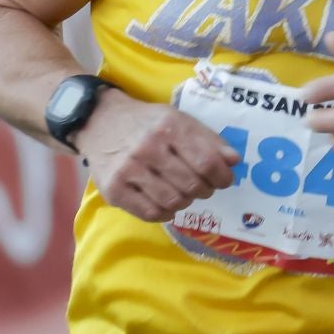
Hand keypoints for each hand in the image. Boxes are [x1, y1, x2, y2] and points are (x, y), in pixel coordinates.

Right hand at [76, 89, 240, 222]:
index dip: (222, 176)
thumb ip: (208, 140)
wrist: (100, 121)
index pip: (206, 161)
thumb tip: (233, 161)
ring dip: (186, 202)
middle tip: (203, 187)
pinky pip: (150, 213)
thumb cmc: (147, 123)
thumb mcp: (179, 120)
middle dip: (205, 190)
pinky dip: (165, 212)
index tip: (224, 180)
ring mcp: (129, 170)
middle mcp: (148, 148)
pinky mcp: (114, 190)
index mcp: (169, 127)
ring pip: (173, 201)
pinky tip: (166, 202)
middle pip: (191, 184)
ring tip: (184, 193)